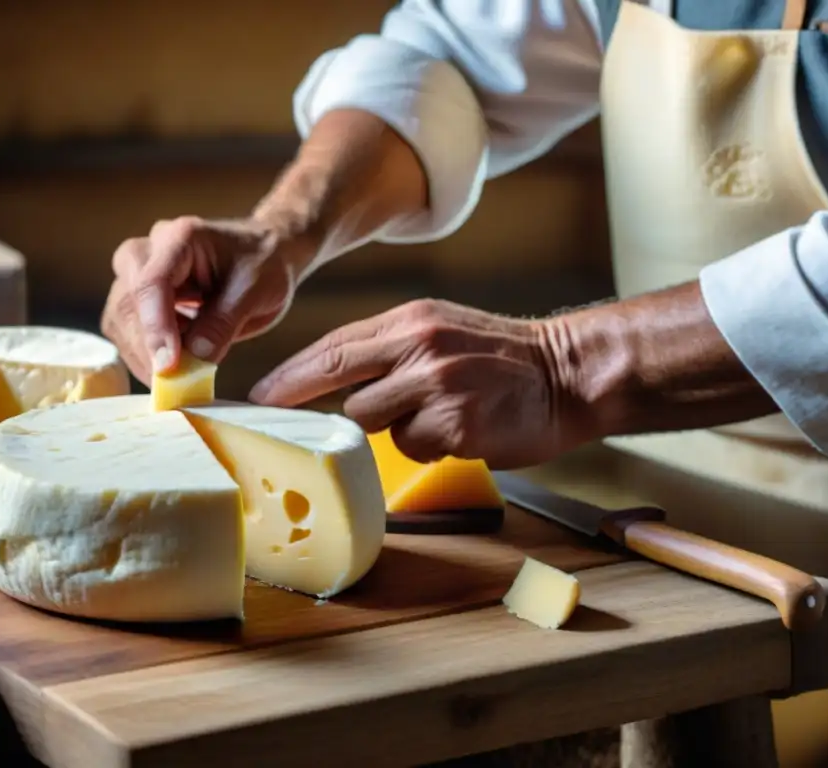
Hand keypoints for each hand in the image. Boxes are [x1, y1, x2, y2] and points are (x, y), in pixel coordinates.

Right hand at [102, 216, 305, 383]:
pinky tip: (171, 368)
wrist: (266, 254)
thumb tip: (193, 360)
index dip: (155, 326)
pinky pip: (128, 330)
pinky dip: (145, 354)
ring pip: (120, 319)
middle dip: (145, 347)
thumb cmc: (263, 264)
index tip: (167, 365)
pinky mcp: (141, 297)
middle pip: (126, 302)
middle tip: (170, 384)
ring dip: (141, 354)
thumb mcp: (256, 291)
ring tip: (173, 379)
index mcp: (180, 238)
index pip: (152, 282)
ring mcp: (140, 273)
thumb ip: (223, 324)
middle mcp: (149, 251)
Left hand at [248, 299, 593, 467]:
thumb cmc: (500, 357)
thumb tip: (339, 383)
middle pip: (346, 390)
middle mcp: (420, 348)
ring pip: (377, 423)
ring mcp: (439, 386)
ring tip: (442, 414)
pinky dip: (432, 447)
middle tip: (351, 418)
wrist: (567, 372)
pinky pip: (415, 447)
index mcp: (411, 321)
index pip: (334, 349)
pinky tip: (463, 430)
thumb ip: (391, 350)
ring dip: (399, 428)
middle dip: (347, 409)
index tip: (260, 398)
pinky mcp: (458, 425)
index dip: (291, 377)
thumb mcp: (440, 329)